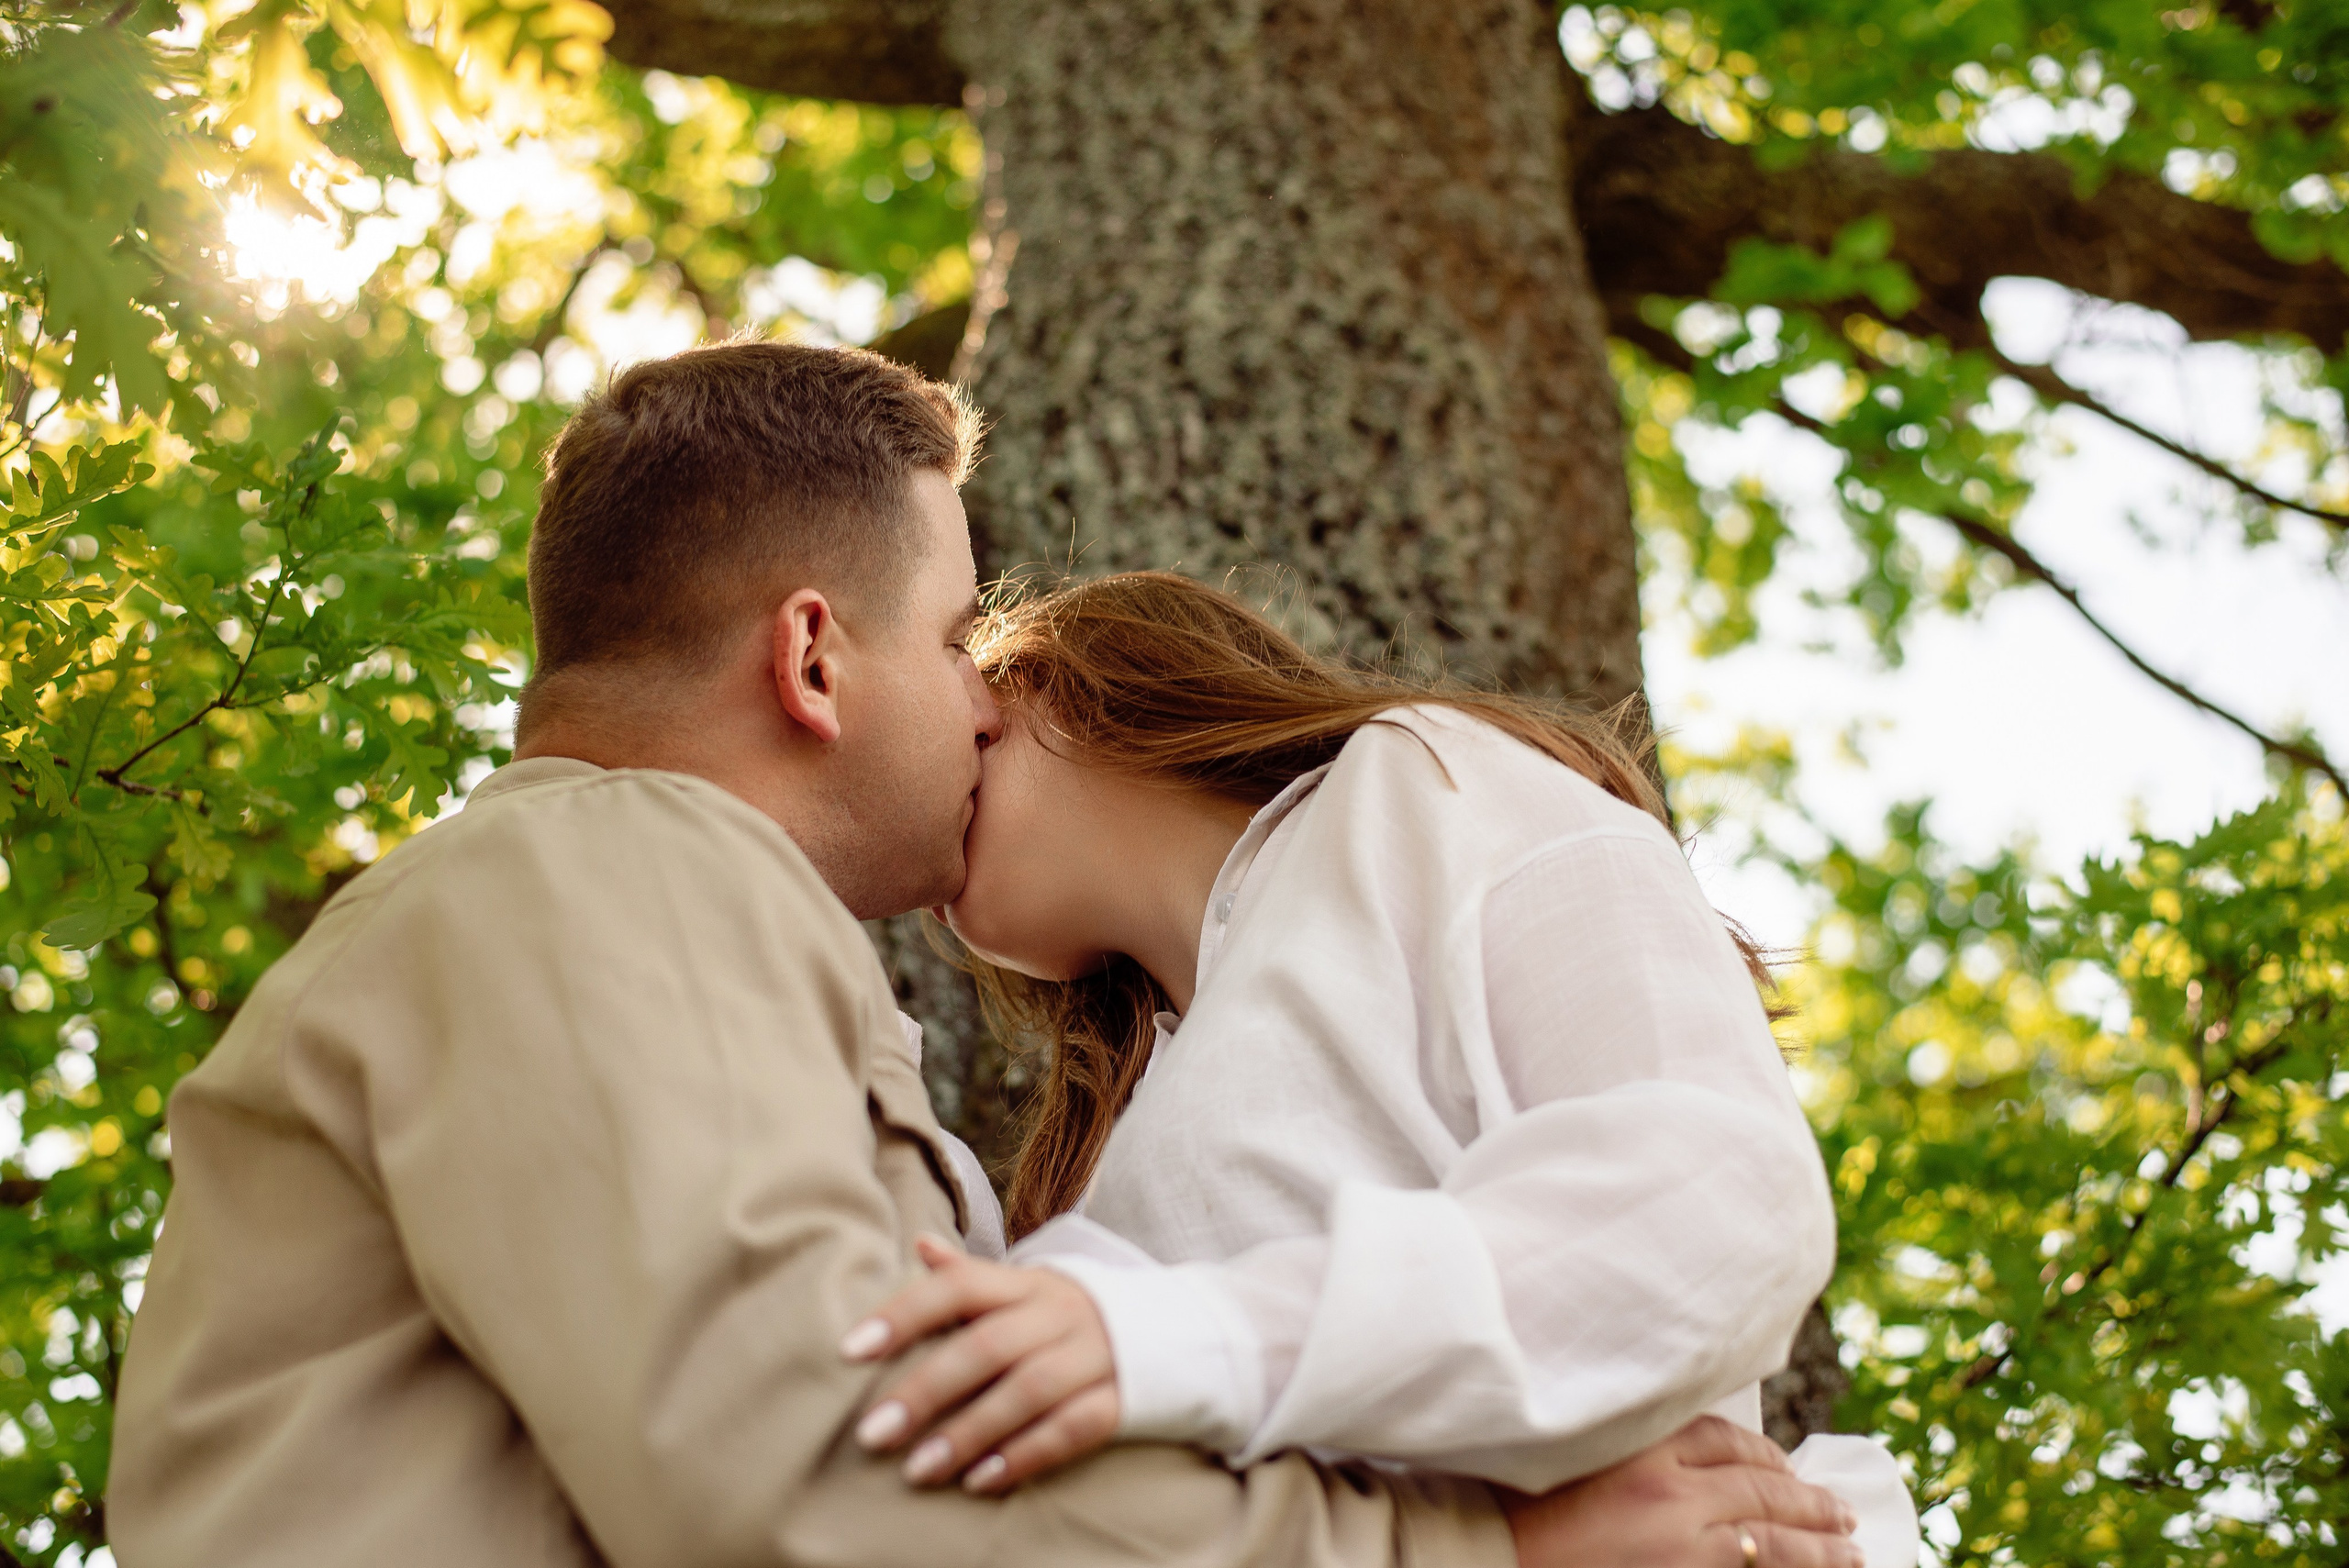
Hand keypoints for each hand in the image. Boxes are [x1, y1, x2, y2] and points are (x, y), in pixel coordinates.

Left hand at [840, 1235, 1120, 1492]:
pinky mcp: (1123, 1399)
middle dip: (926, 1389)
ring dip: (968, 1433)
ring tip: (917, 1470)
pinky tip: (982, 1482)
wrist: (1179, 1332)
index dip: (903, 1314)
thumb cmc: (1073, 1315)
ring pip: (1027, 1392)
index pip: (958, 1287)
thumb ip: (972, 1276)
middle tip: (872, 1432)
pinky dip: (1026, 1455)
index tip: (850, 1350)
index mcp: (1027, 1284)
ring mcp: (1095, 1357)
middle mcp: (1059, 1315)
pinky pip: (1073, 1428)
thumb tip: (920, 1246)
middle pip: (987, 1347)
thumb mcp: (1028, 1288)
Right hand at [1505, 1416, 1861, 1567]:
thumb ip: (1628, 1451)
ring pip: (1774, 1542)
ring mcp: (1683, 1549)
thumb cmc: (1515, 1512)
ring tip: (1851, 1552)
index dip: (1764, 1454)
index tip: (1785, 1465)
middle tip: (1842, 1512)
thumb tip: (1686, 1466)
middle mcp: (1671, 1494)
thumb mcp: (1573, 1459)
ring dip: (1821, 1548)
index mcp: (1641, 1447)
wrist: (1488, 1561)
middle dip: (1810, 1502)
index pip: (1724, 1440)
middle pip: (1762, 1489)